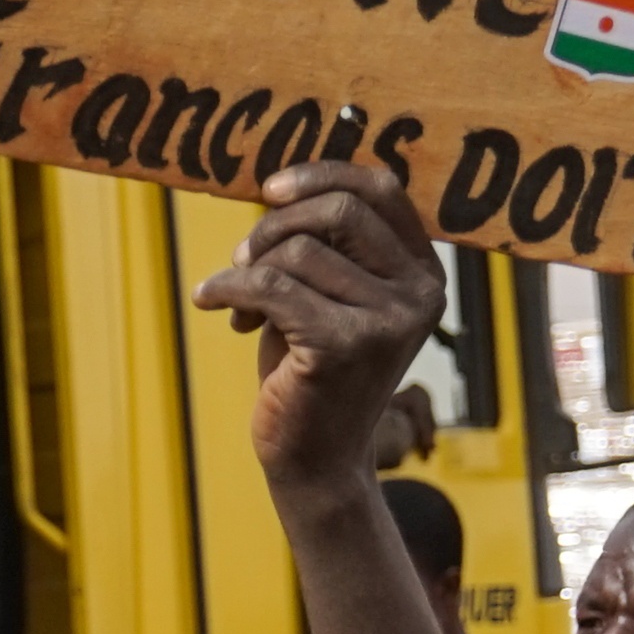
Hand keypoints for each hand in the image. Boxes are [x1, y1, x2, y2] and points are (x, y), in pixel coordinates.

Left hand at [191, 156, 446, 483]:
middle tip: (245, 259)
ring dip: (250, 269)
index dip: (323, 175)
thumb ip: (327, 243)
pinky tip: (210, 303)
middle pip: (339, 210)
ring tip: (241, 306)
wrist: (314, 459)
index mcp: (424, 273)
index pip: (382, 189)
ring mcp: (389, 321)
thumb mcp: (331, 294)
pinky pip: (270, 286)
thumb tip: (282, 185)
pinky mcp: (346, 345)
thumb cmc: (313, 368)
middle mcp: (419, 294)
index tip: (271, 190)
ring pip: (298, 251)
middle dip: (276, 226)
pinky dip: (227, 289)